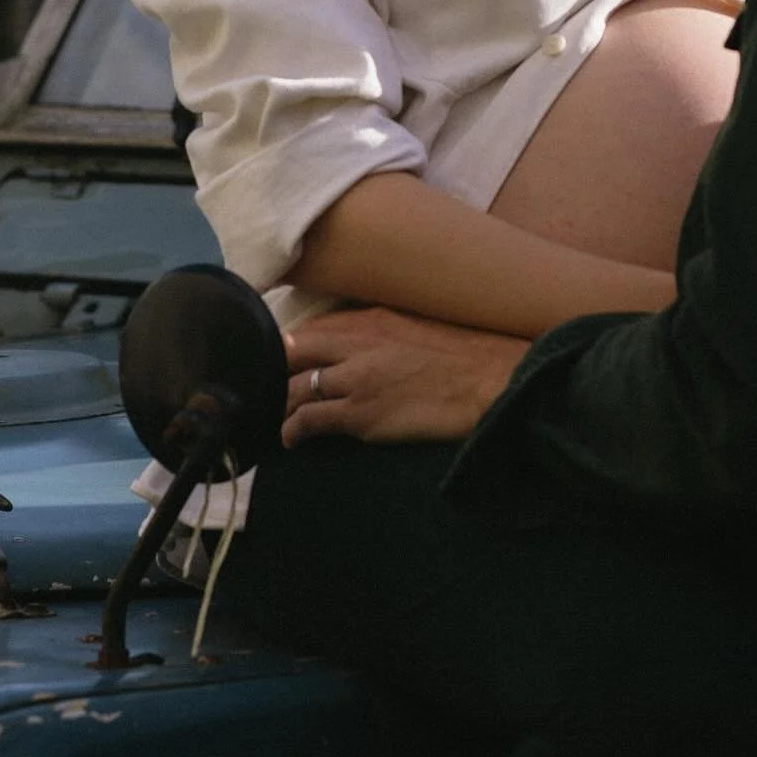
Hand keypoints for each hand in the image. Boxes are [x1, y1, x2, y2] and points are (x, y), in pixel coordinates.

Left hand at [283, 306, 529, 445]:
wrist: (488, 380)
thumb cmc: (462, 356)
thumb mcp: (414, 327)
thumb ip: (380, 333)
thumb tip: (357, 348)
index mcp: (370, 318)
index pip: (312, 328)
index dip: (292, 347)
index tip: (285, 363)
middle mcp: (356, 342)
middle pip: (293, 351)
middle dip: (275, 370)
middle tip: (268, 389)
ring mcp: (355, 377)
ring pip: (294, 386)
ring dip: (280, 402)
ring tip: (276, 416)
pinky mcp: (361, 412)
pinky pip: (309, 418)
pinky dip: (293, 429)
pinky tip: (290, 439)